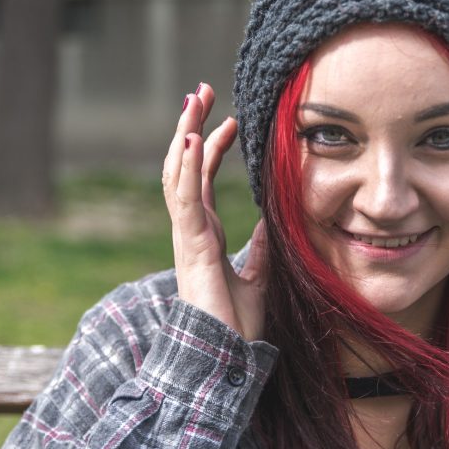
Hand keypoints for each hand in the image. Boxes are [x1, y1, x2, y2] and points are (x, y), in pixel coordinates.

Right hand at [161, 84, 266, 340]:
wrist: (228, 357)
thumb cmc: (236, 324)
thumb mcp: (258, 276)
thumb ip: (259, 248)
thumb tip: (268, 223)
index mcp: (205, 233)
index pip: (202, 178)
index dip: (209, 146)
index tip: (226, 119)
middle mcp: (191, 229)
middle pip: (184, 167)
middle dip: (190, 126)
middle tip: (201, 90)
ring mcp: (188, 236)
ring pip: (179, 175)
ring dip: (185, 135)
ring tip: (194, 100)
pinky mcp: (192, 246)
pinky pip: (185, 199)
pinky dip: (186, 167)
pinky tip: (190, 138)